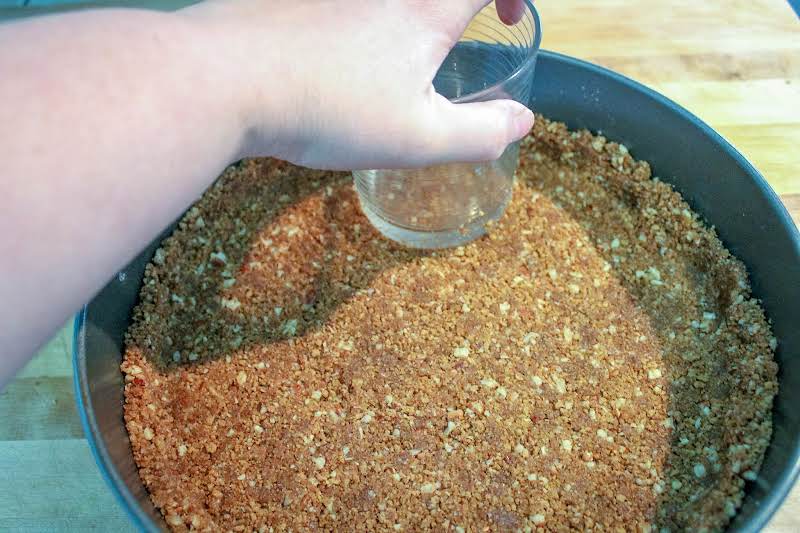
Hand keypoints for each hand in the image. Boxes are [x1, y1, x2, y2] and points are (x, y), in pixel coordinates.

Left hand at [185, 0, 532, 169]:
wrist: (223, 79)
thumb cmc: (327, 109)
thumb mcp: (416, 139)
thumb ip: (479, 134)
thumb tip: (522, 121)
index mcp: (422, 9)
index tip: (506, 19)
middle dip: (458, 6)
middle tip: (453, 32)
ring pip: (389, 4)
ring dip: (405, 18)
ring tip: (396, 54)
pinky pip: (343, 9)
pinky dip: (358, 20)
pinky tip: (337, 51)